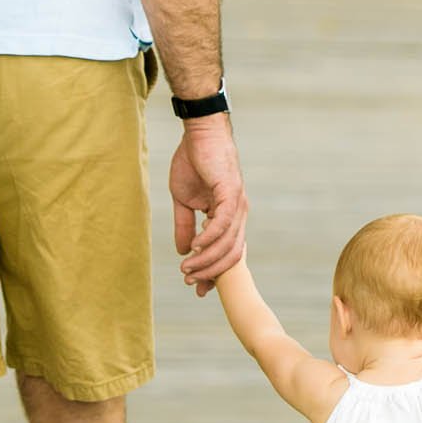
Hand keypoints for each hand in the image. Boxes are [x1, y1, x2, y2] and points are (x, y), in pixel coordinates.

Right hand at [170, 114, 247, 295]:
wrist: (198, 133)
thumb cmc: (193, 162)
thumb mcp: (184, 200)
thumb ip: (185, 225)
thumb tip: (183, 251)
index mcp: (230, 216)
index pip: (227, 251)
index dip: (213, 271)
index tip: (198, 288)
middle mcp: (238, 213)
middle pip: (231, 254)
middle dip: (210, 272)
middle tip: (190, 282)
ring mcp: (237, 204)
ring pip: (227, 243)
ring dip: (206, 259)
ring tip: (187, 268)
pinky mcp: (231, 193)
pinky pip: (223, 223)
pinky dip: (209, 238)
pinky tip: (195, 248)